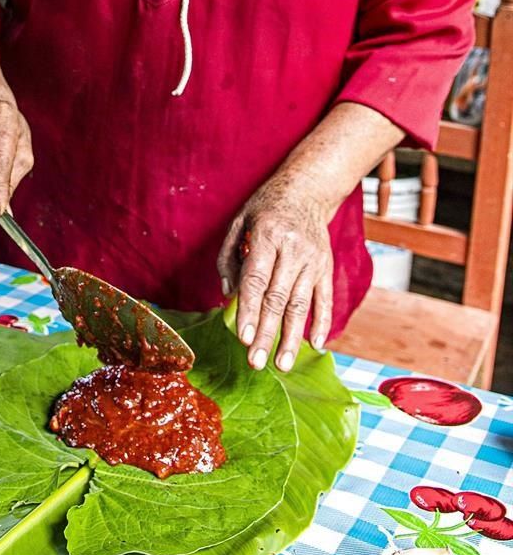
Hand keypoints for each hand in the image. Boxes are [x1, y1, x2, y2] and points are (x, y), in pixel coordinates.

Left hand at [216, 180, 333, 371]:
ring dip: (291, 337)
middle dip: (267, 333)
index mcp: (268, 237)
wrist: (307, 191)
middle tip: (257, 361)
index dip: (250, 311)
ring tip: (282, 364)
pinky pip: (325, 299)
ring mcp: (314, 260)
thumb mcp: (239, 223)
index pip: (257, 281)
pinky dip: (321, 323)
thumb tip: (228, 296)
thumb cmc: (264, 209)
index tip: (243, 338)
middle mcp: (293, 250)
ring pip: (301, 304)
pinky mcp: (326, 267)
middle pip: (278, 299)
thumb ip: (229, 258)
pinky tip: (315, 345)